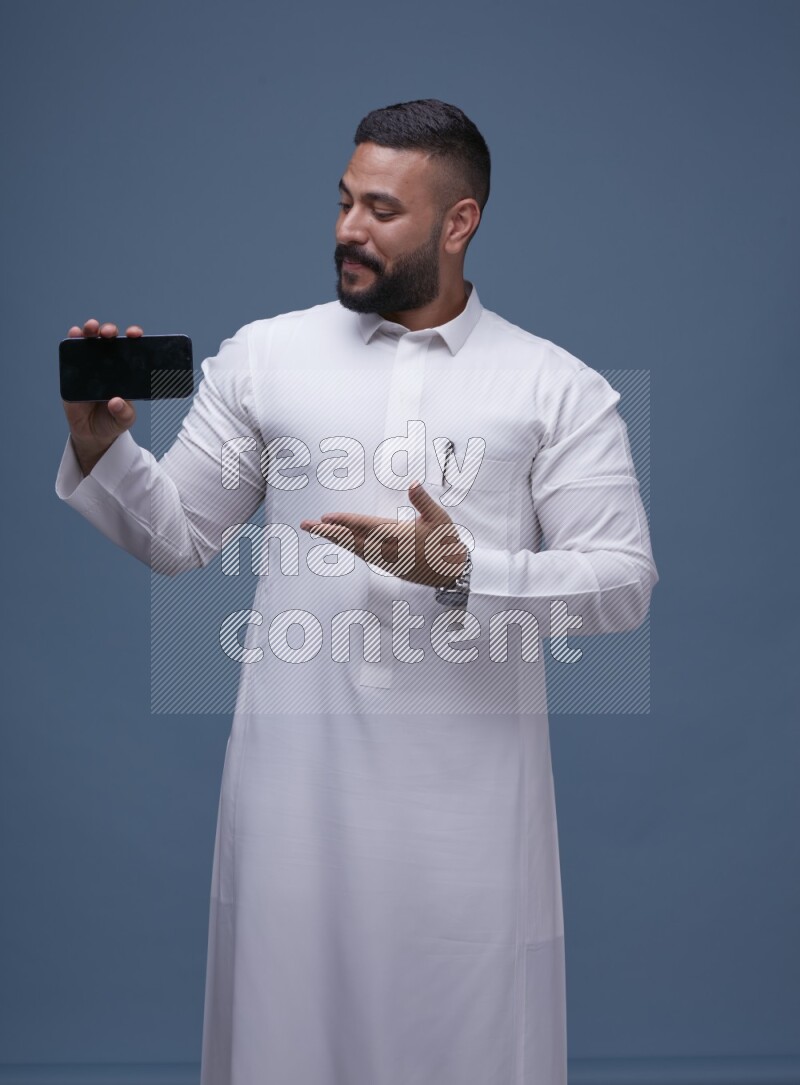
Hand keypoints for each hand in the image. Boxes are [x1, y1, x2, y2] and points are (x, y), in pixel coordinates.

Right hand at [62, 318, 142, 475]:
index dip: (133, 338)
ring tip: (90, 328)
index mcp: (125, 372)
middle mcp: (108, 365)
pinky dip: (72, 341)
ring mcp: (89, 367)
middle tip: (109, 333)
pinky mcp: (73, 373)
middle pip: (109, 341)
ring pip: (90, 342)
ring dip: (89, 330)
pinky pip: (72, 354)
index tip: (135, 334)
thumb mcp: (124, 420)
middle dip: (109, 331)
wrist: (92, 434)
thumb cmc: (112, 422)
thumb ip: (124, 413)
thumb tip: (116, 402)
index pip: (130, 350)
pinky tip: (74, 334)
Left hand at [300, 480, 468, 586]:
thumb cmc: (447, 542)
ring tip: (318, 532)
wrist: (453, 572)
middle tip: (307, 526)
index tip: (325, 518)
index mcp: (398, 534)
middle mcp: (388, 549)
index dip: (343, 522)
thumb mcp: (440, 517)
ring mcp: (387, 560)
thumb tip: (413, 483)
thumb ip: (423, 500)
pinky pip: (363, 556)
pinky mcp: (389, 566)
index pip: (364, 526)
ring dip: (335, 541)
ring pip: (354, 549)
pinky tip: (341, 544)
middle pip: (351, 540)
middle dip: (327, 533)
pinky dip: (349, 549)